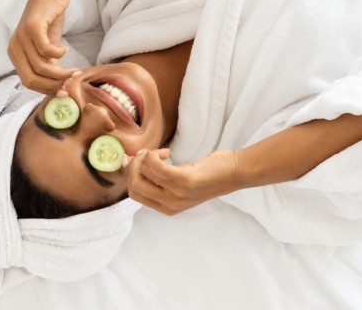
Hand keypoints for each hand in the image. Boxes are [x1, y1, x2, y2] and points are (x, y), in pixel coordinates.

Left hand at [7, 0, 79, 93]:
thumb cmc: (49, 21)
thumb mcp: (46, 48)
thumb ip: (47, 66)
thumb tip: (58, 87)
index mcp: (14, 55)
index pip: (27, 82)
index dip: (46, 90)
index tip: (64, 91)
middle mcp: (14, 47)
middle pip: (31, 79)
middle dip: (54, 85)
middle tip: (71, 82)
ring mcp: (21, 37)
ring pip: (40, 67)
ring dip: (61, 72)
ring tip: (74, 69)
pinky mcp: (31, 27)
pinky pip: (46, 50)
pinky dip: (59, 53)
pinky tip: (64, 48)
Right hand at [125, 149, 240, 214]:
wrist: (234, 173)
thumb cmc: (207, 174)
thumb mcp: (177, 180)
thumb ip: (155, 176)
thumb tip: (127, 161)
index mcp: (167, 208)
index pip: (134, 194)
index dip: (130, 175)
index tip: (137, 160)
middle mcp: (171, 205)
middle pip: (134, 185)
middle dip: (134, 165)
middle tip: (146, 154)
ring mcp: (177, 195)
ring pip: (143, 174)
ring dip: (146, 157)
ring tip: (161, 152)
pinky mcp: (184, 182)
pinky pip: (156, 166)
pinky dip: (155, 155)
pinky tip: (167, 152)